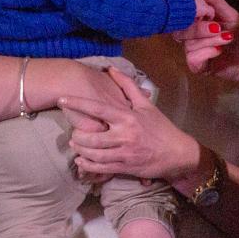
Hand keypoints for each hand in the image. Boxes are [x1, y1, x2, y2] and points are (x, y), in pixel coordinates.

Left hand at [59, 66, 199, 180]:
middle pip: (91, 136)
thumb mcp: (146, 105)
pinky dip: (87, 165)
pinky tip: (81, 161)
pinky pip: (101, 168)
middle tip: (72, 132)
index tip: (61, 99)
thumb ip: (128, 86)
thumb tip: (112, 69)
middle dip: (77, 135)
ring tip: (75, 145)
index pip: (98, 108)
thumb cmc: (161, 127)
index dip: (78, 103)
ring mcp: (124, 153)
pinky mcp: (124, 167)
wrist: (177, 153)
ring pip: (93, 153)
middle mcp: (124, 135)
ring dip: (80, 150)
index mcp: (127, 117)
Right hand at [171, 0, 238, 91]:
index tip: (203, 11)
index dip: (187, 12)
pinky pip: (193, 59)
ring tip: (227, 38)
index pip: (181, 14)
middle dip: (199, 28)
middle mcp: (193, 36)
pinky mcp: (201, 67)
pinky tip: (219, 50)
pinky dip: (205, 53)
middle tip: (218, 26)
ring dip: (209, 40)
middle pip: (181, 31)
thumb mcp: (230, 13)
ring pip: (189, 45)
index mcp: (197, 21)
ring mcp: (196, 51)